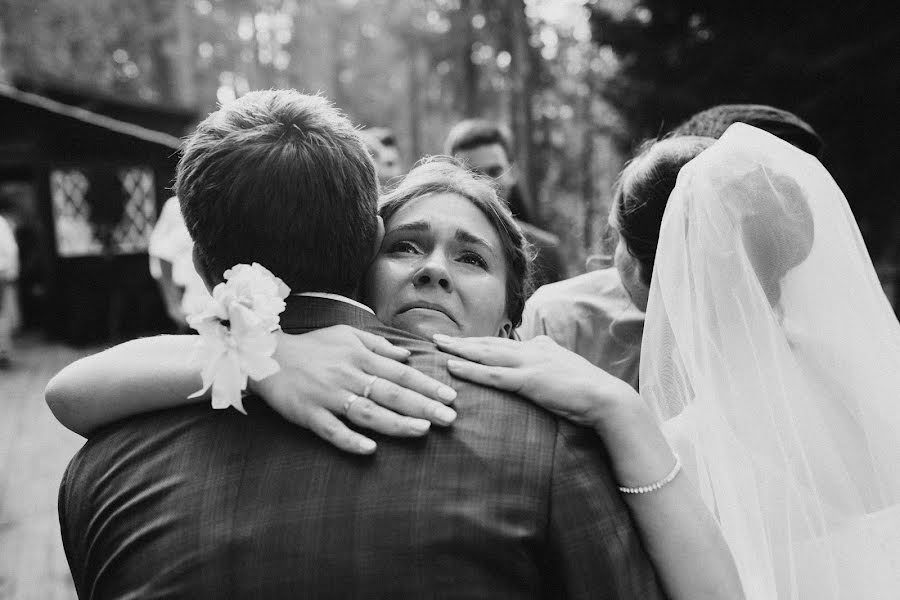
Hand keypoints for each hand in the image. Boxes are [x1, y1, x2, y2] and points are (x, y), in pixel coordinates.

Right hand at [252, 325, 457, 454]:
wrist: (267, 355)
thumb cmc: (312, 346)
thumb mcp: (346, 334)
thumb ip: (378, 344)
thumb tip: (408, 356)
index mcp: (359, 356)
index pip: (401, 373)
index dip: (427, 385)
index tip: (451, 396)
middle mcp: (348, 375)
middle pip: (391, 393)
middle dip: (423, 406)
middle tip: (450, 418)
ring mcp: (328, 396)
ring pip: (367, 412)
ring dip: (396, 423)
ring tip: (423, 431)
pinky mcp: (309, 414)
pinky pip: (332, 430)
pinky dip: (350, 439)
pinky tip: (370, 449)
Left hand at [433, 334, 640, 429]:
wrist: (607, 399)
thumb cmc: (589, 391)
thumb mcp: (567, 368)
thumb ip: (550, 358)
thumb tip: (540, 346)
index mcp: (541, 347)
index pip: (503, 343)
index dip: (479, 342)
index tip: (459, 341)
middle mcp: (533, 349)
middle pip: (489, 343)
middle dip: (461, 341)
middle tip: (436, 337)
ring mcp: (530, 364)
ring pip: (486, 354)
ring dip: (459, 349)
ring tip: (437, 346)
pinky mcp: (529, 381)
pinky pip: (492, 375)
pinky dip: (470, 370)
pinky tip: (452, 367)